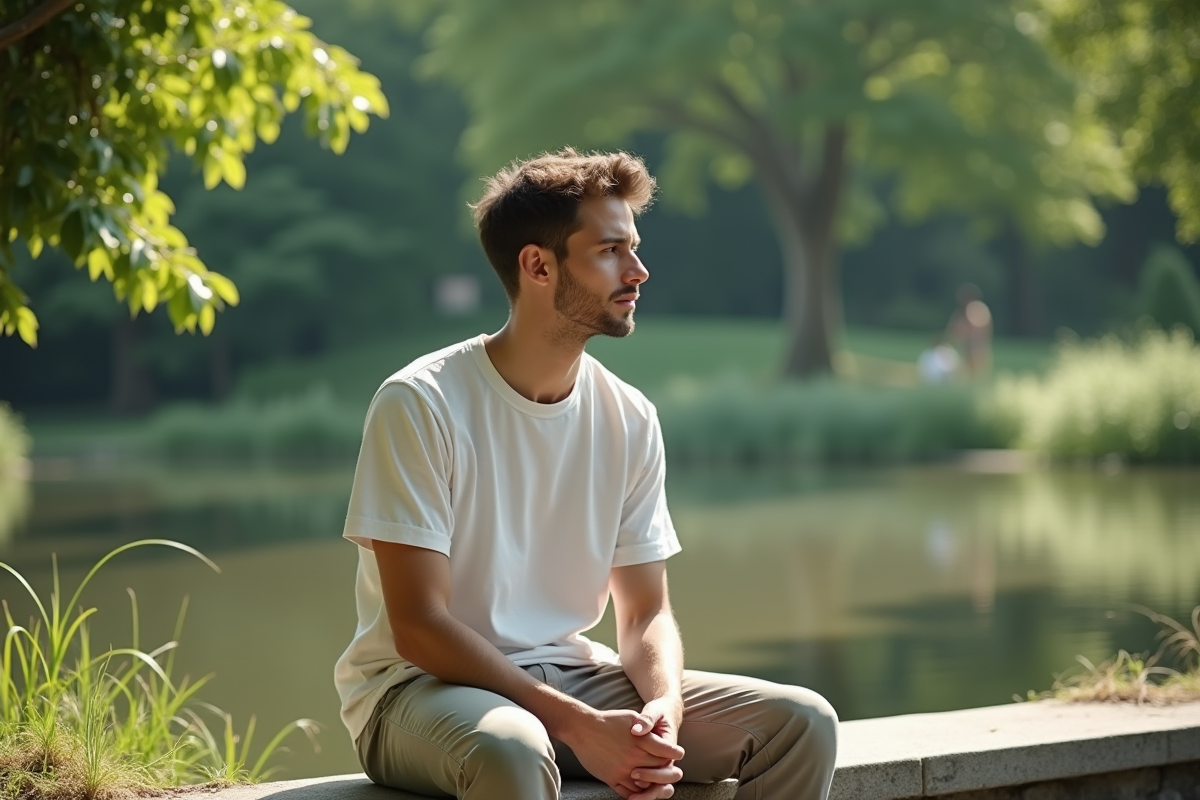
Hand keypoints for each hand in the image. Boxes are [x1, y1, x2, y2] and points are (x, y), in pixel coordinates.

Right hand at [561, 708, 683, 798]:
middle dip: (668, 769)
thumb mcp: (631, 717)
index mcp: (641, 741)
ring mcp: (623, 770)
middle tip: (673, 769)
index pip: (667, 752)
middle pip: (659, 769)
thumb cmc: (608, 721)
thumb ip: (646, 726)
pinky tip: (641, 785)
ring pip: (647, 784)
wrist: (582, 729)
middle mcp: (634, 757)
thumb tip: (659, 733)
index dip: (675, 753)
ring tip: (658, 780)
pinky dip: (638, 791)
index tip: (678, 753)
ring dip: (654, 783)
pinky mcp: (612, 779)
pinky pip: (630, 792)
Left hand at [627, 696, 684, 798]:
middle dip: (649, 782)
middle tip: (631, 777)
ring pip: (660, 788)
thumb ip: (647, 720)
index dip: (653, 773)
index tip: (634, 771)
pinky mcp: (652, 768)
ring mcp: (661, 766)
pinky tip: (628, 795)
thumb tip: (637, 731)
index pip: (667, 767)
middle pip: (666, 781)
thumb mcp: (654, 712)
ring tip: (632, 798)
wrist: (662, 714)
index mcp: (671, 748)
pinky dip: (641, 792)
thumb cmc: (658, 713)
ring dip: (647, 794)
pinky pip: (650, 785)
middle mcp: (668, 760)